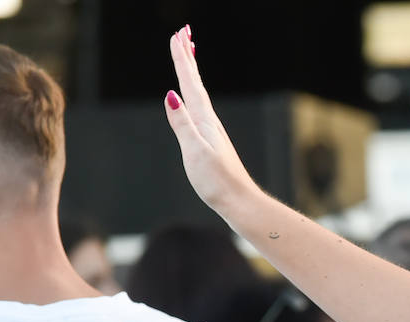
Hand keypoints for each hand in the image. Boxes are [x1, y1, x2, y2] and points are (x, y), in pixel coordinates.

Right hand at [162, 26, 257, 213]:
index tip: (177, 36)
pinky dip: (193, 95)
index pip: (190, 84)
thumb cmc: (217, 181)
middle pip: (195, 83)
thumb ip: (182, 124)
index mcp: (204, 120)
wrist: (238, 201)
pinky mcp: (211, 142)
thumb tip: (170, 95)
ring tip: (187, 54)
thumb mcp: (195, 152)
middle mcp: (209, 121)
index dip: (182, 60)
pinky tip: (191, 98)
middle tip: (183, 32)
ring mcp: (211, 130)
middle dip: (188, 57)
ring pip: (198, 93)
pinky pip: (198, 108)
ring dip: (191, 72)